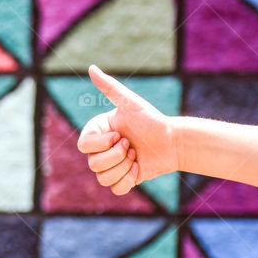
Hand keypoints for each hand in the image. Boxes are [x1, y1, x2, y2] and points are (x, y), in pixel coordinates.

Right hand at [77, 65, 178, 194]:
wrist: (173, 141)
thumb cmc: (151, 120)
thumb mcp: (130, 103)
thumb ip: (109, 87)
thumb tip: (91, 68)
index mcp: (97, 132)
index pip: (84, 145)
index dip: (103, 144)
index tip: (120, 134)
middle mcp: (100, 150)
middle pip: (93, 164)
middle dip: (117, 156)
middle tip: (132, 145)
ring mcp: (110, 166)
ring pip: (103, 178)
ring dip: (124, 168)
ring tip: (136, 156)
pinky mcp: (122, 180)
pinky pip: (115, 189)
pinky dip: (128, 180)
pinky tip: (139, 168)